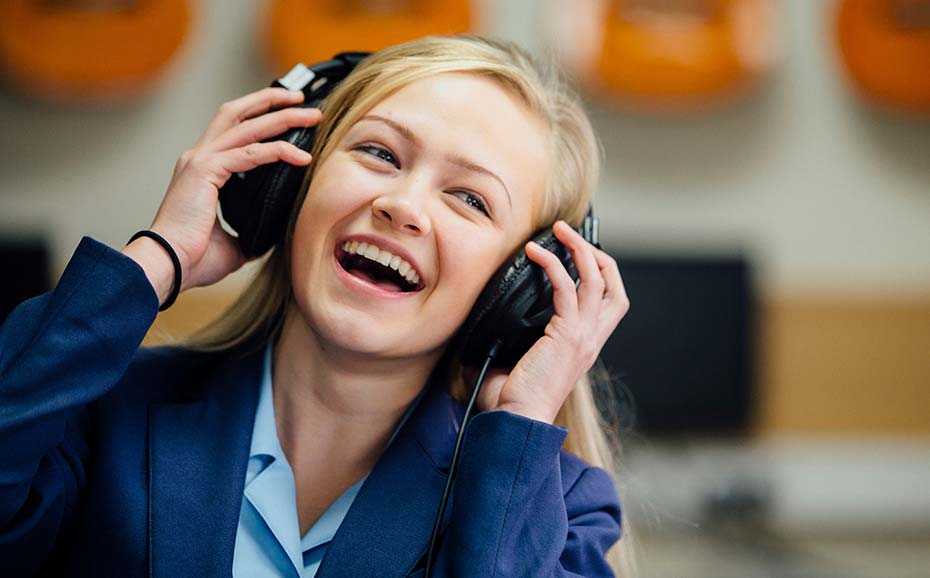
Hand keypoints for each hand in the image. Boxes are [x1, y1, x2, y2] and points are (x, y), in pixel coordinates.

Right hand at [127, 87, 321, 297]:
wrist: (167, 266)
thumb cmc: (192, 259)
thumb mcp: (232, 243)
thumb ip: (249, 232)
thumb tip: (268, 237)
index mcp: (202, 170)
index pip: (232, 130)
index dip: (259, 117)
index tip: (288, 115)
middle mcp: (199, 157)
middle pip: (237, 112)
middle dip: (271, 101)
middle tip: (302, 100)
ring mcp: (200, 160)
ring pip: (248, 125)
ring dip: (282, 117)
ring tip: (312, 116)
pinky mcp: (205, 170)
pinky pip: (251, 153)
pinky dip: (279, 151)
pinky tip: (302, 157)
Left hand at [473, 221, 629, 423]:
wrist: (517, 422)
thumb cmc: (513, 401)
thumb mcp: (517, 363)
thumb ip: (510, 342)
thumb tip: (480, 330)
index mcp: (584, 346)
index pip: (609, 303)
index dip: (599, 274)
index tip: (577, 255)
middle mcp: (591, 340)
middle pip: (613, 286)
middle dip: (598, 255)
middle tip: (571, 236)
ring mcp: (583, 337)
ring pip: (596, 279)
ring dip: (579, 248)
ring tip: (559, 230)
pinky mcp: (568, 335)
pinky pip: (567, 287)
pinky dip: (553, 264)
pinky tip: (535, 252)